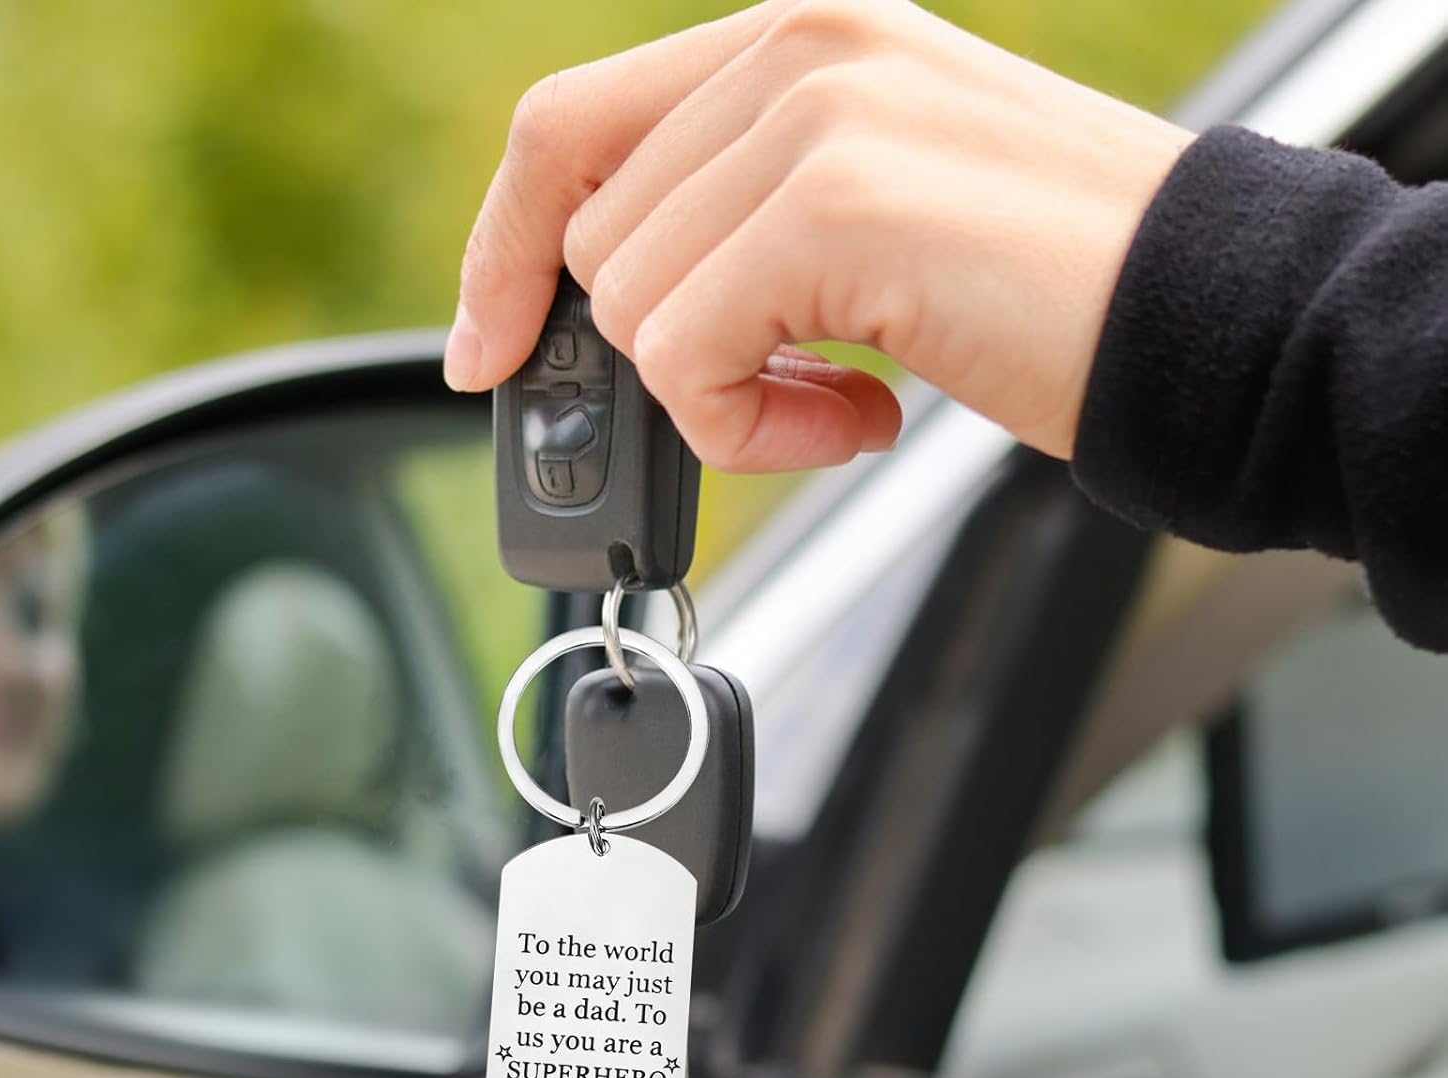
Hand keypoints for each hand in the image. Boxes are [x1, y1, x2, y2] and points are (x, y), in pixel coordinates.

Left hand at [446, 0, 1192, 468]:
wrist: (1203, 308)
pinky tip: (859, 416)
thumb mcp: (871, 212)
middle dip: (667, 350)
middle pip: (598, 238)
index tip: (485, 345)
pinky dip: (753, 426)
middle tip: (788, 386)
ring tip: (843, 398)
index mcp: (798, 40)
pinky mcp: (835, 203)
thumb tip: (625, 313)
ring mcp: (815, 115)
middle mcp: (796, 50)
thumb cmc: (1048, 283)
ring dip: (724, 394)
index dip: (504, 248)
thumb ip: (743, 223)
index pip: (572, 129)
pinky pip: (685, 356)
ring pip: (633, 306)